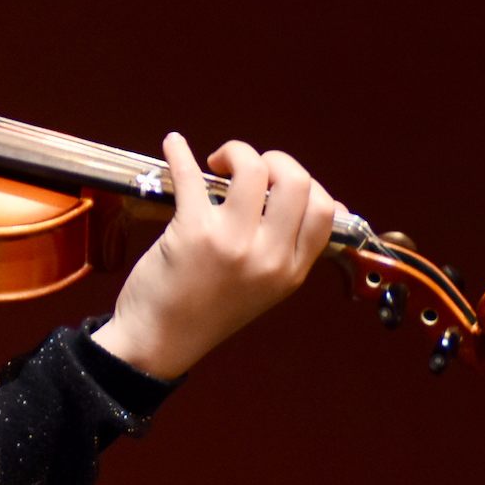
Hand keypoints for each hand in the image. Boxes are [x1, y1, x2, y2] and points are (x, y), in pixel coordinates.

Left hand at [91, 134, 341, 380]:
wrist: (160, 340)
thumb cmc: (207, 310)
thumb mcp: (267, 288)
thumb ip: (289, 249)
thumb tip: (324, 204)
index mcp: (291, 271)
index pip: (324, 210)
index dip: (306, 184)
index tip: (280, 181)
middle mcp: (268, 256)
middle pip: (296, 181)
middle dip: (275, 159)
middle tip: (247, 169)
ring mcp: (232, 242)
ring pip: (253, 169)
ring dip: (236, 152)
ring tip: (217, 163)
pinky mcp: (192, 231)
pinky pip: (191, 175)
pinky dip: (179, 152)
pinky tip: (174, 144)